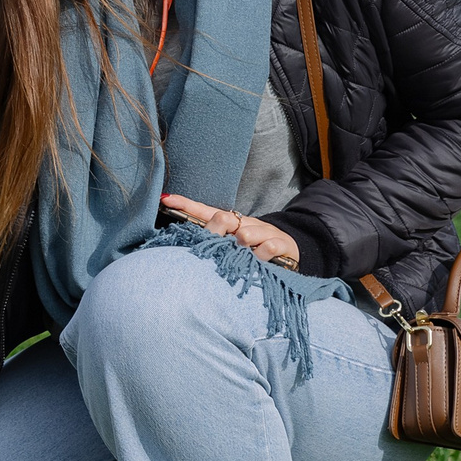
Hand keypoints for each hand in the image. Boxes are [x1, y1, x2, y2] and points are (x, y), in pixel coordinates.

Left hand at [160, 192, 299, 268]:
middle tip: (219, 242)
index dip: (185, 205)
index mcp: (233, 223)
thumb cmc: (257, 252)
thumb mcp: (234, 248)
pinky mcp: (282, 244)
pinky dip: (261, 256)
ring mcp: (264, 232)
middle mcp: (246, 223)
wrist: (294, 254)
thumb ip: (213, 244)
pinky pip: (267, 248)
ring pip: (245, 234)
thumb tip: (184, 245)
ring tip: (242, 253)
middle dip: (216, 229)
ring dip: (240, 245)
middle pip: (224, 219)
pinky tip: (259, 261)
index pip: (205, 211)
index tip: (165, 200)